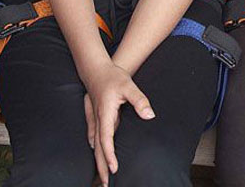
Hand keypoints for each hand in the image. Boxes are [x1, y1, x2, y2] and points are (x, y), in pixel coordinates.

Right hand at [81, 60, 153, 185]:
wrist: (96, 69)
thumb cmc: (113, 77)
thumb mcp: (129, 86)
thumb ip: (140, 101)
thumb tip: (150, 115)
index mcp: (104, 114)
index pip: (106, 140)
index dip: (109, 156)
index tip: (114, 169)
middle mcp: (97, 120)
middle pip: (97, 148)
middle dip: (101, 167)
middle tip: (106, 184)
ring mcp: (94, 120)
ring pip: (94, 145)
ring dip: (98, 160)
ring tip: (102, 176)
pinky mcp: (95, 118)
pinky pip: (94, 138)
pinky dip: (96, 150)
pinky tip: (98, 156)